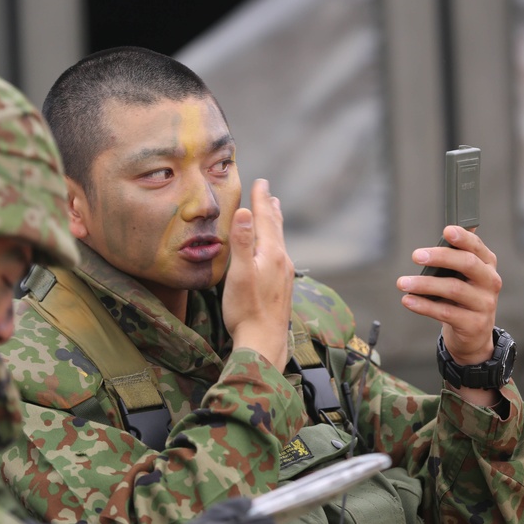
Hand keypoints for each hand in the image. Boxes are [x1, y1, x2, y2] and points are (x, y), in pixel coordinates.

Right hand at [223, 179, 293, 371]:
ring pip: (280, 242)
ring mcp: (284, 276)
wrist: (264, 342)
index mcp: (272, 254)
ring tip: (275, 213)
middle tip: (269, 192)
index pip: (266, 219)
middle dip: (270, 208)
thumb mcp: (239, 274)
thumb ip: (242, 243)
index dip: (261, 200)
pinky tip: (274, 252)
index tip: (260, 181)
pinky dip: (275, 242)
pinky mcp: (282, 288)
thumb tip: (243, 212)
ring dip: (275, 224)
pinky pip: (279, 255)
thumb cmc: (246, 310)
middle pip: (276, 228)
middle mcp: (282, 261)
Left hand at [397, 226, 501, 402]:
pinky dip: (424, 306)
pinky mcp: (473, 324)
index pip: (476, 247)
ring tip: (402, 282)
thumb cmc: (463, 297)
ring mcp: (484, 304)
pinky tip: (408, 300)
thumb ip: (454, 258)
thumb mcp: (463, 277)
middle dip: (440, 257)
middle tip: (415, 255)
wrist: (473, 335)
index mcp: (487, 265)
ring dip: (424, 284)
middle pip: (467, 264)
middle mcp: (490, 282)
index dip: (463, 238)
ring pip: (453, 289)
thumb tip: (442, 235)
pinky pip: (445, 312)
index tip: (446, 230)